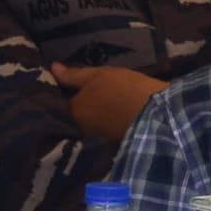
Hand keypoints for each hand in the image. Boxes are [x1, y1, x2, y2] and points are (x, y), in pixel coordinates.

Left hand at [49, 60, 166, 144]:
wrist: (157, 113)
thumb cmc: (124, 89)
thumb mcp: (98, 75)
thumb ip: (73, 74)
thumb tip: (52, 68)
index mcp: (73, 113)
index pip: (56, 101)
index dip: (57, 91)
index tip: (58, 82)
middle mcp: (79, 129)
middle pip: (69, 114)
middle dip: (70, 103)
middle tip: (72, 88)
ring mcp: (94, 138)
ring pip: (83, 121)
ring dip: (85, 111)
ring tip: (89, 96)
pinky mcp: (109, 141)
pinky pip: (96, 127)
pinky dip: (97, 119)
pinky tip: (103, 108)